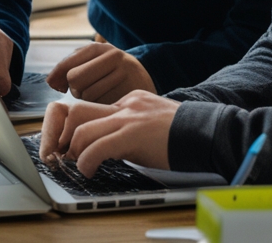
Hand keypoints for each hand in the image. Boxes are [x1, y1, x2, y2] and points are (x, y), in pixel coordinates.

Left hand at [39, 91, 179, 176]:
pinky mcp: (133, 134)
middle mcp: (126, 104)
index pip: (90, 109)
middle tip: (63, 155)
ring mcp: (129, 117)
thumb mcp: (152, 124)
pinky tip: (90, 171)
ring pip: (83, 130)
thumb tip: (109, 145)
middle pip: (77, 112)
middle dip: (63, 136)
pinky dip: (86, 161)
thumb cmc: (184, 134)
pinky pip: (96, 147)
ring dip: (74, 152)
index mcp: (130, 101)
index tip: (71, 145)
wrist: (208, 133)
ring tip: (79, 166)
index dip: (74, 128)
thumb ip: (131, 128)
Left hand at [47, 42, 156, 102]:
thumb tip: (50, 82)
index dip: (59, 79)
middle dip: (74, 89)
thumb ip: (67, 67)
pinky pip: (101, 106)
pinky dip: (99, 107)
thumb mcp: (91, 60)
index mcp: (100, 48)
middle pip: (75, 80)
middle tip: (83, 90)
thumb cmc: (108, 70)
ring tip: (98, 94)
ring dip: (87, 99)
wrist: (143, 77)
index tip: (57, 86)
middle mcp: (114, 57)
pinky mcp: (130, 93)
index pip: (68, 67)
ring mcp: (123, 75)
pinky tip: (106, 101)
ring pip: (87, 95)